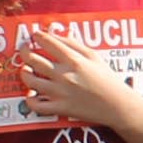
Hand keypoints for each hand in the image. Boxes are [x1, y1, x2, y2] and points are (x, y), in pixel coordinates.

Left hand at [16, 31, 142, 131]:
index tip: (35, 36)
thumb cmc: (108, 79)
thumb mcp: (94, 56)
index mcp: (74, 60)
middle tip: (25, 49)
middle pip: (32, 59)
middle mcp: (64, 75)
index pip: (47, 42)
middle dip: (24, 51)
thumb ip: (74, 44)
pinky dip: (30, 100)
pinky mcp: (61, 108)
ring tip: (27, 70)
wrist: (118, 105)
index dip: (37, 36)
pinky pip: (37, 105)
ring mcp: (61, 93)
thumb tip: (56, 34)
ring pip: (30, 81)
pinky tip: (32, 94)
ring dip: (24, 73)